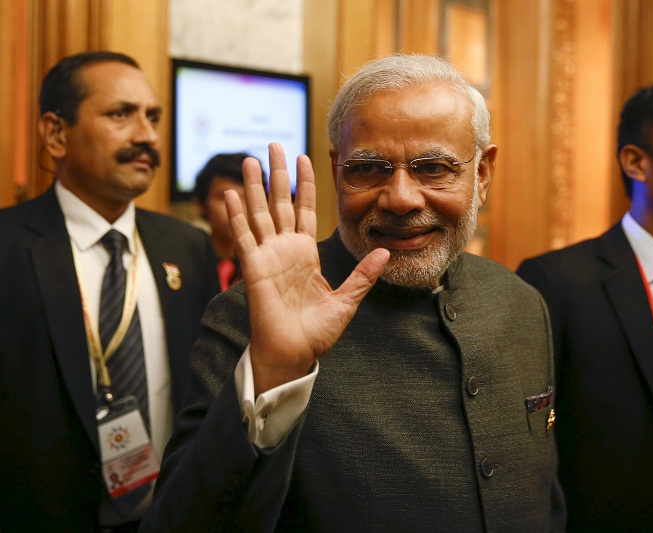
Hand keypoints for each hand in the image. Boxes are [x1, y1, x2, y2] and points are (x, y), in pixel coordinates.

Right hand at [225, 143, 388, 394]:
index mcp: (305, 254)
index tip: (305, 158)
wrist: (294, 354)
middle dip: (277, 174)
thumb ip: (363, 275)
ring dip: (254, 186)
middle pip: (279, 203)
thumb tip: (385, 252)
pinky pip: (244, 237)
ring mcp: (267, 257)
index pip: (303, 210)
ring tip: (249, 159)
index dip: (304, 184)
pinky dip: (236, 215)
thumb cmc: (316, 331)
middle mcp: (284, 250)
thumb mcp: (347, 299)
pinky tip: (232, 193)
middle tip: (273, 144)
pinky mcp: (253, 268)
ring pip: (259, 213)